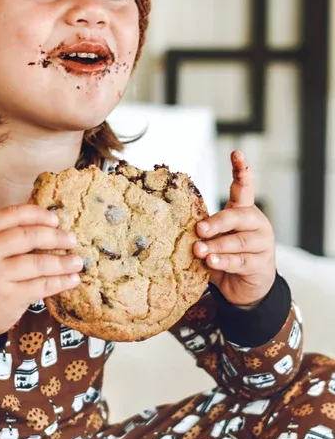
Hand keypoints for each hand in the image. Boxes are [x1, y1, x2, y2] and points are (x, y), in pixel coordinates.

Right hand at [0, 204, 82, 343]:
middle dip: (55, 237)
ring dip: (62, 262)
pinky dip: (60, 282)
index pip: (11, 215)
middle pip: (27, 236)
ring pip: (37, 263)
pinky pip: (41, 286)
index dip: (37, 214)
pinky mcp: (8, 297)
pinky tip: (72, 280)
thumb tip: (47, 226)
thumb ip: (3, 237)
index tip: (55, 219)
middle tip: (72, 239)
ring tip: (78, 261)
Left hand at [193, 150, 275, 306]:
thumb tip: (176, 223)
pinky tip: (211, 261)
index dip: (241, 170)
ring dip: (216, 246)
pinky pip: (239, 261)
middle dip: (217, 222)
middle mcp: (255, 223)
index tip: (236, 153)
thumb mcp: (213, 238)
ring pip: (238, 241)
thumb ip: (203, 229)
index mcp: (243, 211)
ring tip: (199, 250)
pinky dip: (223, 261)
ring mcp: (262, 243)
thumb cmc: (224, 254)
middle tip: (199, 229)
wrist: (244, 285)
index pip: (244, 188)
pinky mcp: (260, 263)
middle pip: (238, 216)